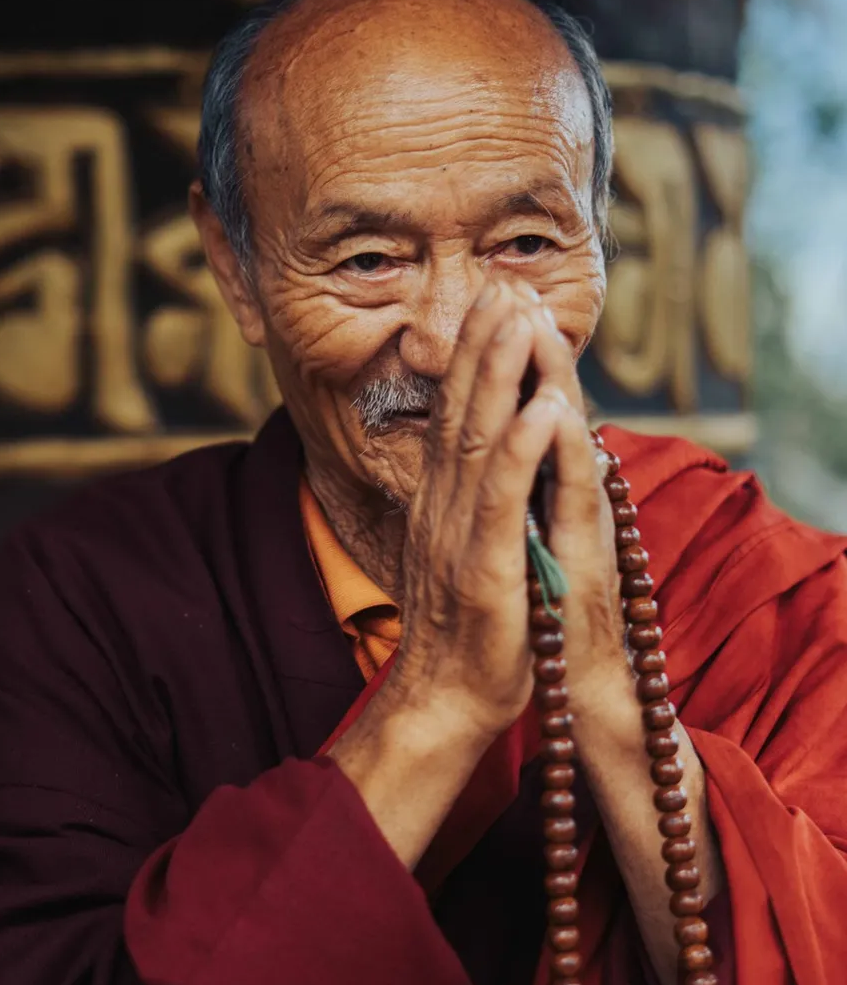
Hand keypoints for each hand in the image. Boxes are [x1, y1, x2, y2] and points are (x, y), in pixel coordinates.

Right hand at [379, 279, 629, 747]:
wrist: (445, 700)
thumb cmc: (470, 630)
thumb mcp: (465, 548)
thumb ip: (475, 500)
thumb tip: (491, 456)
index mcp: (446, 500)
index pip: (459, 413)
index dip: (476, 355)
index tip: (495, 301)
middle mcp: (445, 506)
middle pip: (463, 410)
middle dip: (485, 343)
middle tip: (502, 284)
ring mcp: (461, 535)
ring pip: (478, 441)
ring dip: (499, 376)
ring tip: (518, 319)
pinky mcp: (482, 569)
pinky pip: (501, 503)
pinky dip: (520, 452)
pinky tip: (540, 409)